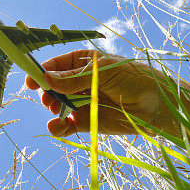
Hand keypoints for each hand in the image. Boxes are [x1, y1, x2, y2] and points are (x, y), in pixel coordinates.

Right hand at [24, 49, 166, 136]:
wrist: (157, 105)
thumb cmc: (134, 79)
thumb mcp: (103, 73)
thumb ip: (75, 79)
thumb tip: (47, 79)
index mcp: (82, 62)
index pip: (56, 65)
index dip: (42, 72)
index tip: (32, 81)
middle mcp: (78, 82)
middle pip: (52, 87)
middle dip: (47, 93)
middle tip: (48, 99)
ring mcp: (81, 102)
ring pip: (57, 106)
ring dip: (52, 109)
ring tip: (56, 112)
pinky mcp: (86, 121)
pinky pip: (65, 125)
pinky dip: (58, 127)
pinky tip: (58, 127)